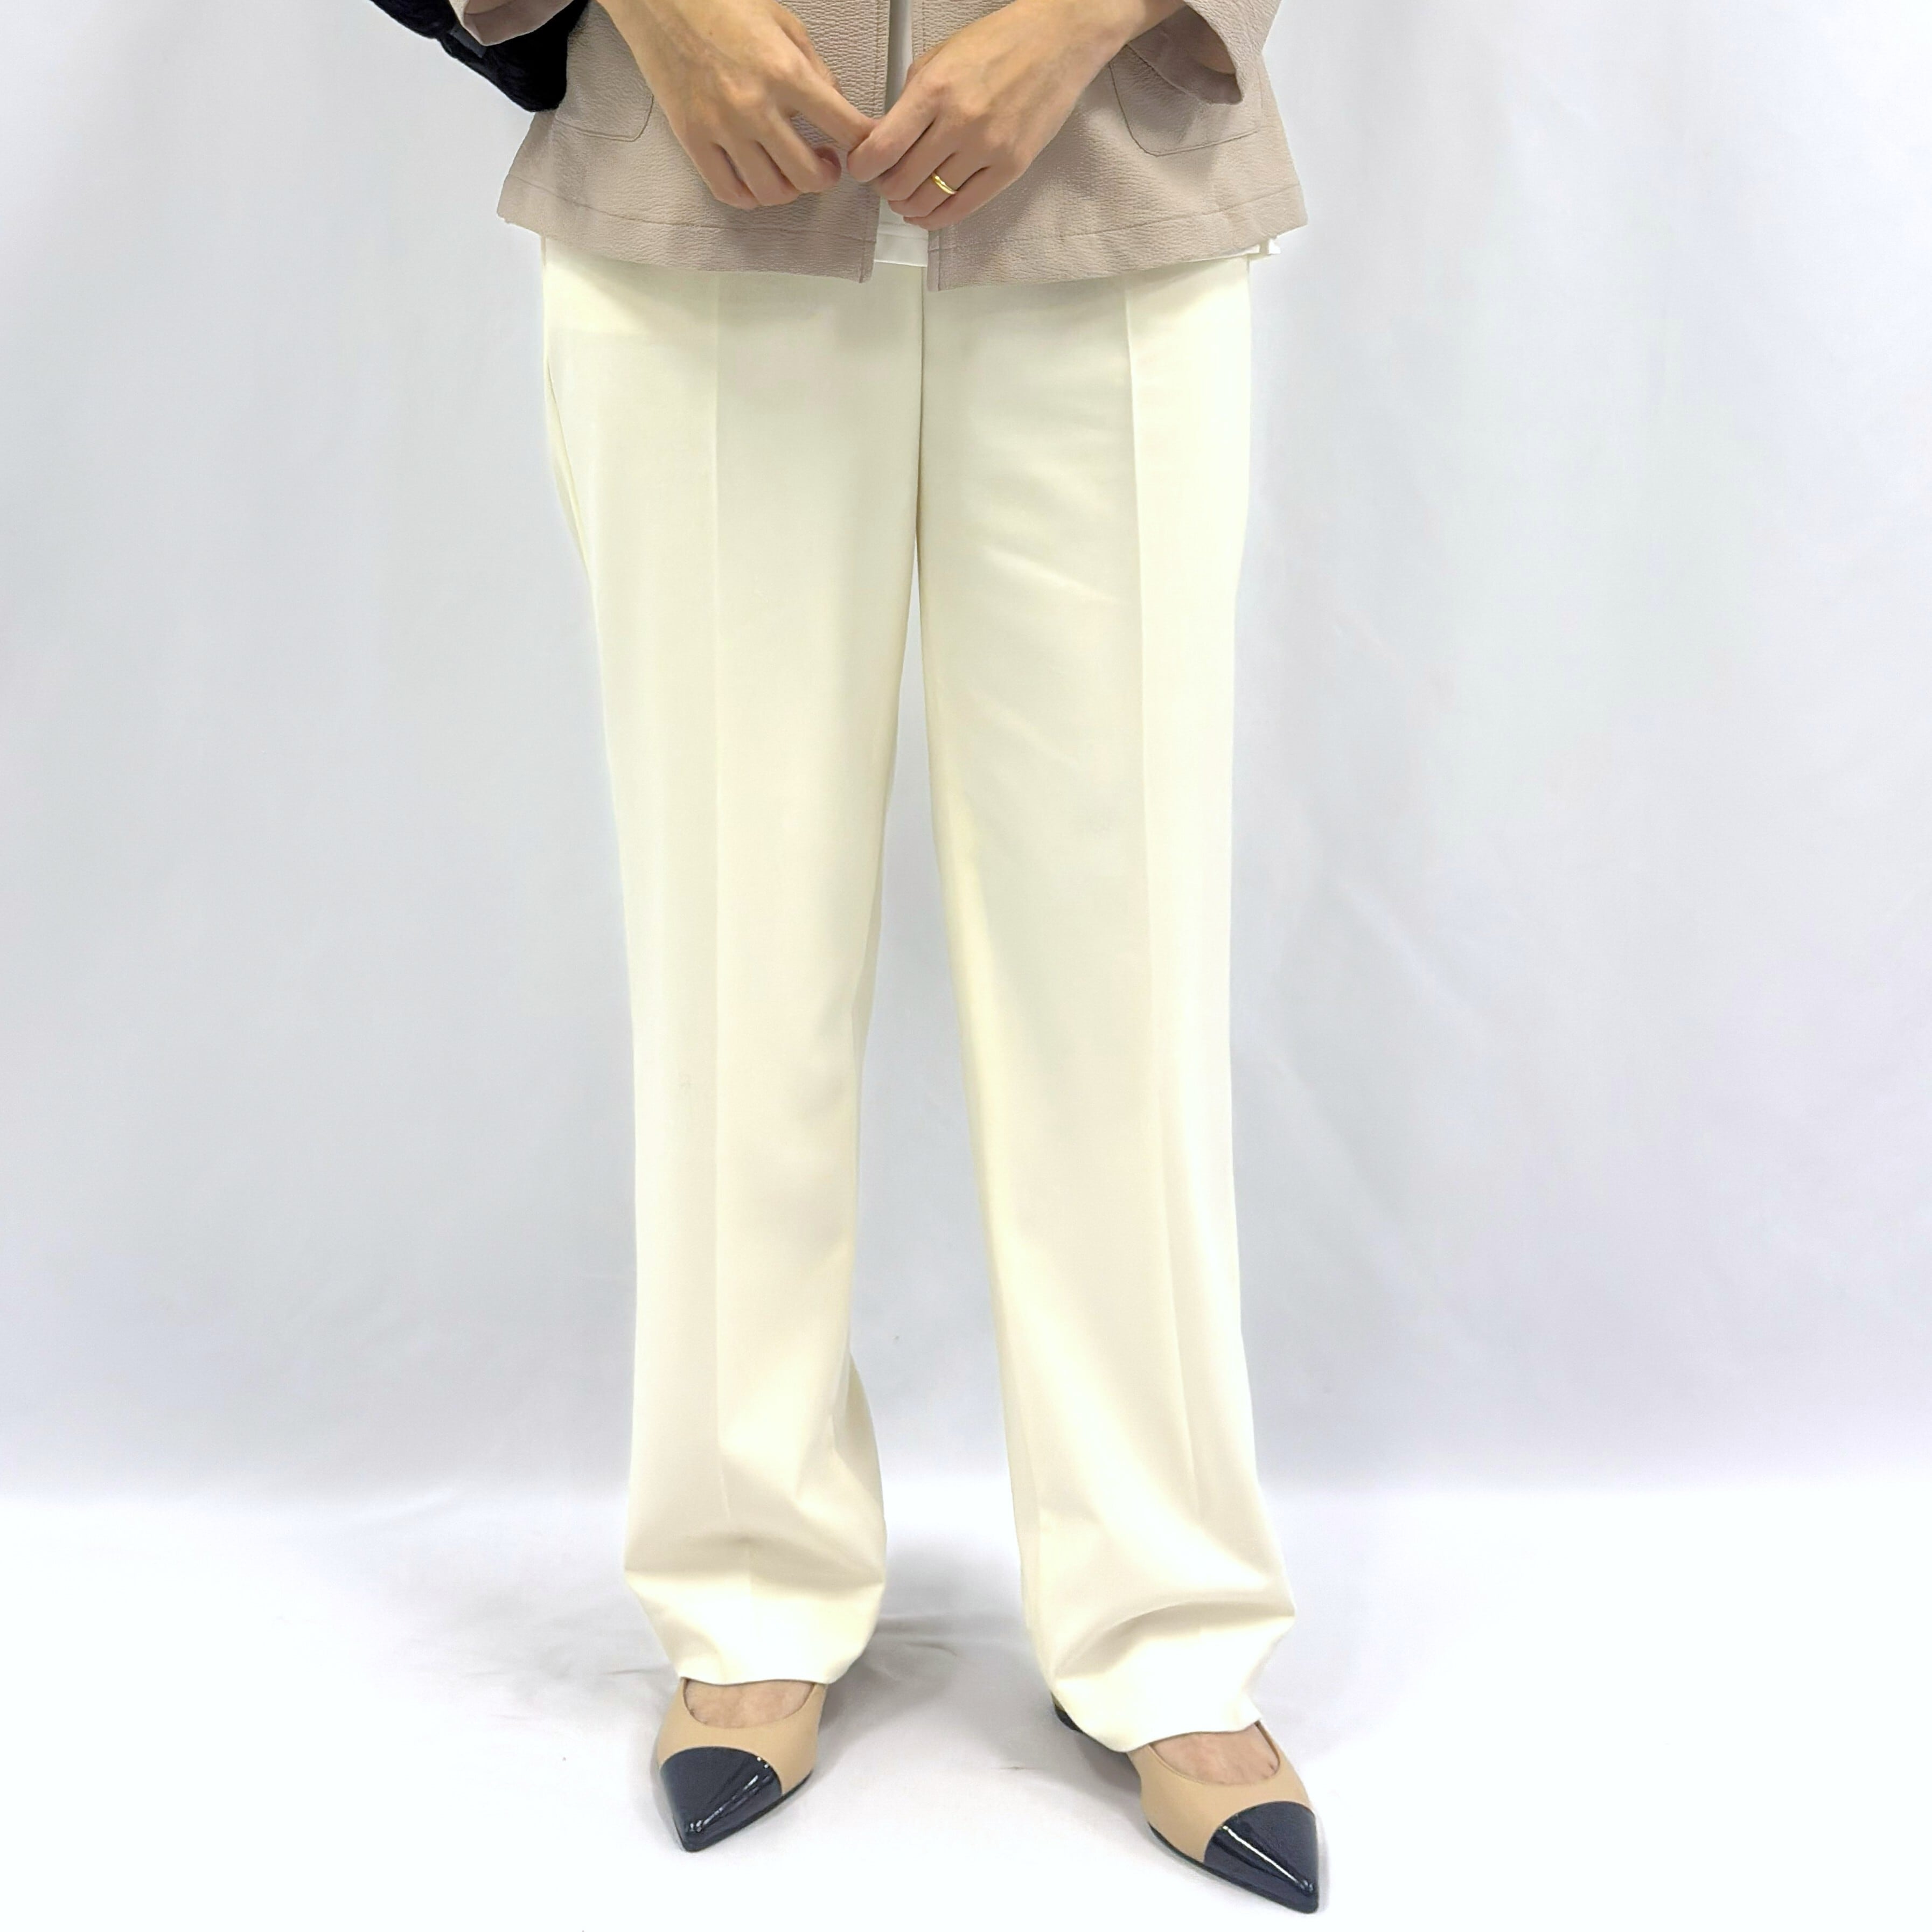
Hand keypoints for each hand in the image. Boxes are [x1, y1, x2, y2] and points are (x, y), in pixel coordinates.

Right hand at [602, 0, 874, 208]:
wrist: (661, 2)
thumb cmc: (723, 7)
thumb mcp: (784, 24)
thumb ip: (815, 68)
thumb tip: (836, 107)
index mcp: (785, 72)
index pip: (843, 125)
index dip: (864, 144)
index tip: (866, 148)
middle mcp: (755, 106)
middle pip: (808, 175)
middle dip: (827, 177)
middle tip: (826, 164)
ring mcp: (722, 127)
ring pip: (771, 191)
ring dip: (791, 189)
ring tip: (792, 171)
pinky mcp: (694, 139)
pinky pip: (729, 191)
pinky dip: (750, 196)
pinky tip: (758, 179)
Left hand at [845, 0, 1188, 230]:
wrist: (1058, 40)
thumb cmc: (997, 42)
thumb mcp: (941, 57)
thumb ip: (910, 100)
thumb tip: (883, 140)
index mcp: (934, 88)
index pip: (883, 148)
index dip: (863, 167)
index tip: (861, 169)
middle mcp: (959, 122)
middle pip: (903, 180)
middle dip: (886, 188)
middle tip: (885, 184)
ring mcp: (988, 148)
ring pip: (931, 199)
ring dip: (909, 205)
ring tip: (905, 199)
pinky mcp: (1011, 167)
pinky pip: (964, 207)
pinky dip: (938, 217)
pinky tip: (926, 214)